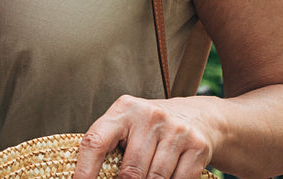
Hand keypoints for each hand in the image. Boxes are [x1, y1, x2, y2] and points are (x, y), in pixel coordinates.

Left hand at [74, 96, 213, 178]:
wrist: (199, 116)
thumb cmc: (152, 127)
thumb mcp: (128, 127)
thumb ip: (109, 147)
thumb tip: (87, 178)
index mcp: (123, 110)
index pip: (95, 142)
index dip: (84, 171)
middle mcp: (149, 116)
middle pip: (130, 172)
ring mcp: (175, 130)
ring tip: (146, 178)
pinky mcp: (196, 146)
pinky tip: (168, 178)